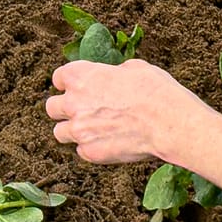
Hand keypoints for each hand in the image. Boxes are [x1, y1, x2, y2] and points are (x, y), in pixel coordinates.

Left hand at [46, 59, 198, 164]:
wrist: (169, 124)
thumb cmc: (156, 91)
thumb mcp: (135, 68)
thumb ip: (113, 73)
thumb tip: (113, 77)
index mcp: (80, 76)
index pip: (58, 78)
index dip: (69, 83)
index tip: (78, 87)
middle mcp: (73, 102)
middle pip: (52, 107)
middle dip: (65, 109)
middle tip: (82, 111)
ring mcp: (79, 130)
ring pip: (60, 132)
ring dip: (73, 131)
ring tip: (93, 131)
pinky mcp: (90, 153)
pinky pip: (81, 151)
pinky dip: (91, 148)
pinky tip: (109, 143)